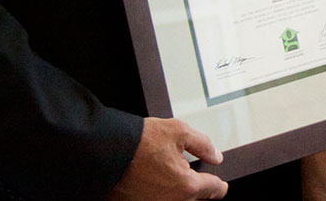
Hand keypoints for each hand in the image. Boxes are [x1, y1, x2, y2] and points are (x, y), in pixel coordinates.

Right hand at [108, 117, 228, 199]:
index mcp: (186, 186)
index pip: (212, 190)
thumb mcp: (178, 131)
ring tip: (167, 174)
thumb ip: (202, 144)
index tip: (220, 186)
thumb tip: (216, 156)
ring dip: (176, 191)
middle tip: (191, 175)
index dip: (219, 186)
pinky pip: (157, 199)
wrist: (105, 151)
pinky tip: (153, 180)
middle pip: (194, 199)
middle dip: (196, 188)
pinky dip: (158, 193)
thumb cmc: (138, 141)